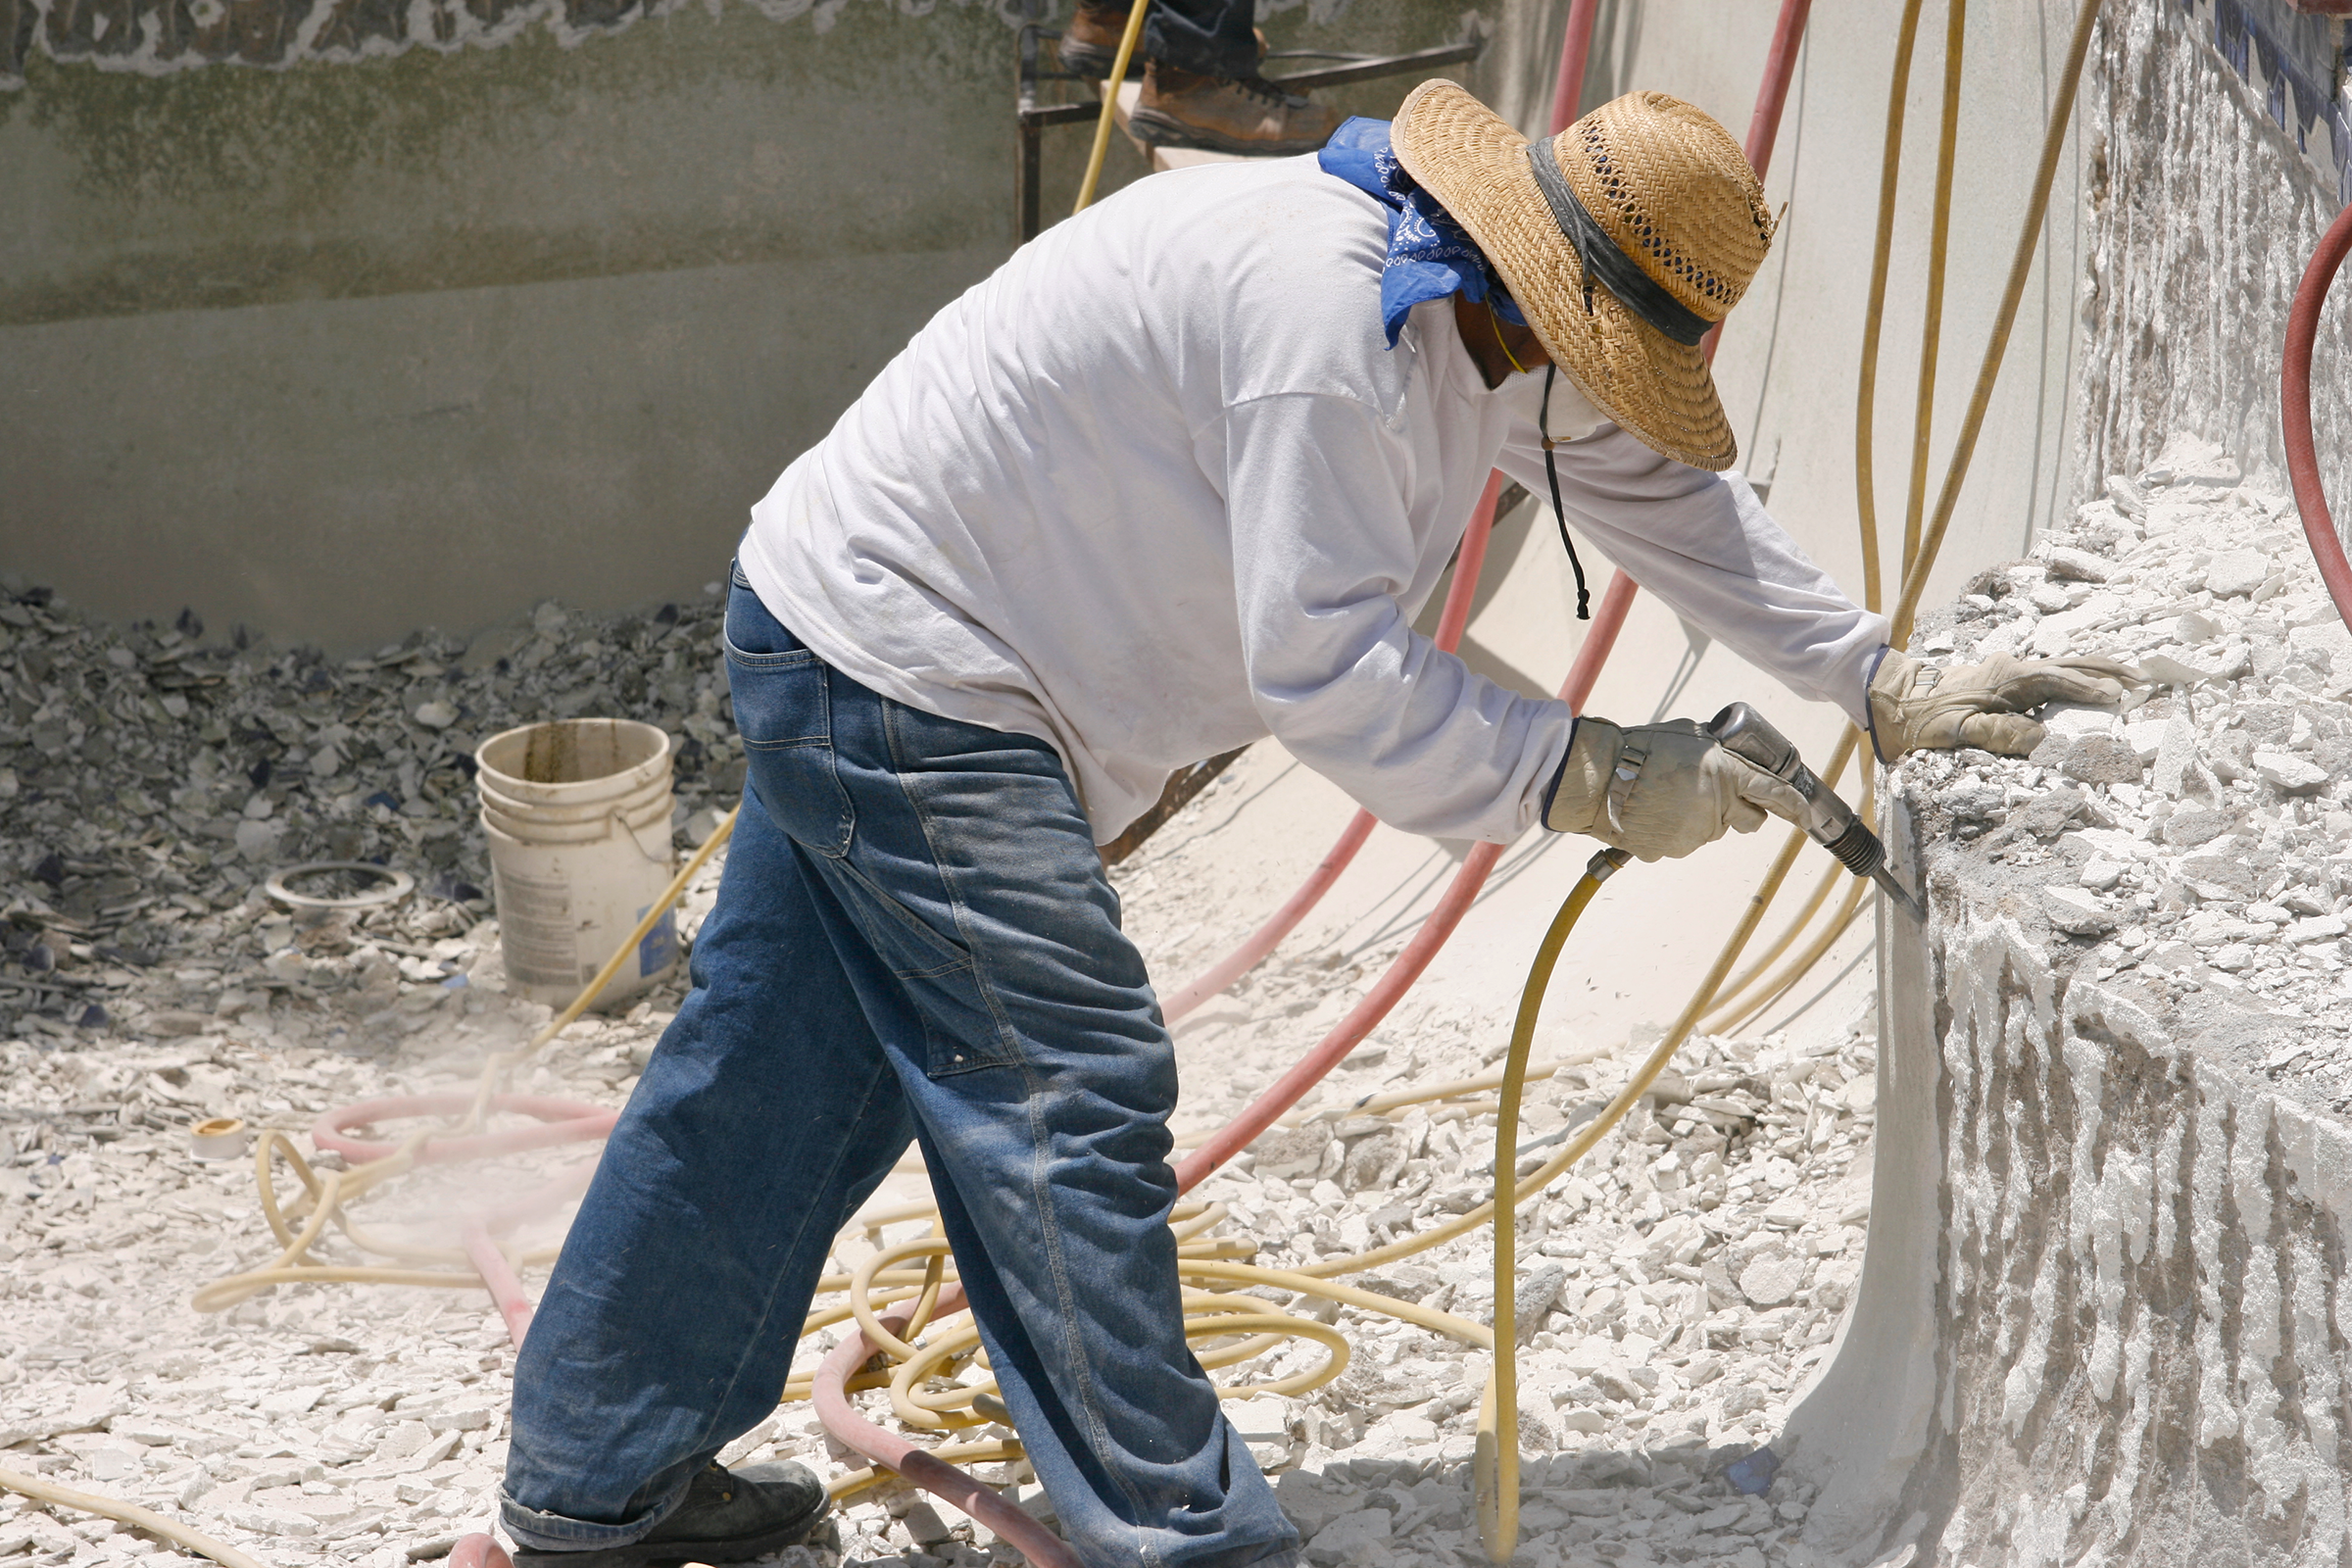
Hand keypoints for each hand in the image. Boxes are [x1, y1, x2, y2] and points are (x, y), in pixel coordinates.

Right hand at [1544, 717, 1806, 861]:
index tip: (1805, 813)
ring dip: (1702, 818)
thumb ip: (1717, 754)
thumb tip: (1728, 761)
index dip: (1794, 805)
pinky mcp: (1671, 851)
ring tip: (1667, 797)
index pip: (1774, 793)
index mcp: (1726, 774)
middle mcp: (1717, 808)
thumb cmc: (1638, 749)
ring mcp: (1695, 834)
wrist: (1597, 778)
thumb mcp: (1687, 737)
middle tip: (1714, 794)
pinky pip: (1683, 843)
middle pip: (1749, 821)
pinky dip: (1674, 831)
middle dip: (1741, 810)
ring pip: (1712, 831)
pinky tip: (1652, 812)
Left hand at [1866, 646, 2144, 761]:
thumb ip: (1998, 735)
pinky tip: (2085, 685)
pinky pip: (2049, 675)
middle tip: (2144, 679)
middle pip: (2071, 666)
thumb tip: (2043, 740)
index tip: (2123, 698)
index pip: (2060, 681)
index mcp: (2006, 681)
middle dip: (2108, 672)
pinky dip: (2075, 676)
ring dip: (2096, 671)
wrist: (1886, 695)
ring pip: (2063, 666)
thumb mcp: (1954, 732)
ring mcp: (2008, 672)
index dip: (2092, 690)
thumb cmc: (1917, 718)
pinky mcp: (2001, 680)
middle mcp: (2012, 670)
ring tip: (2128, 677)